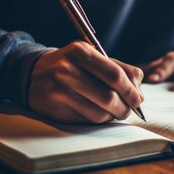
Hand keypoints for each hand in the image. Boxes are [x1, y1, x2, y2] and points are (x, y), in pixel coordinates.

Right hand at [28, 41, 143, 123]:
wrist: (34, 74)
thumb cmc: (72, 65)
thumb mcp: (92, 57)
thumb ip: (120, 69)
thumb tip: (139, 92)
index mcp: (80, 52)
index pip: (115, 74)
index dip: (131, 90)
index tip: (138, 99)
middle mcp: (67, 71)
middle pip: (109, 97)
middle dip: (125, 107)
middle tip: (129, 109)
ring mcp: (60, 92)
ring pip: (100, 114)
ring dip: (112, 115)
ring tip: (113, 110)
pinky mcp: (56, 110)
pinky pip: (87, 121)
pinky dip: (99, 119)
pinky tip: (97, 111)